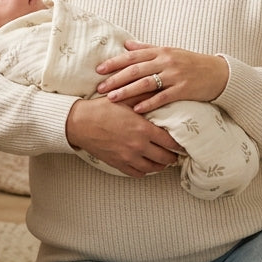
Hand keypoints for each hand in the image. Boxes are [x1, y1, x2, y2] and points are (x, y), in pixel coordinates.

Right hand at [65, 96, 181, 176]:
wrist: (79, 123)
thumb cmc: (102, 109)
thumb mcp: (125, 99)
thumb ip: (144, 96)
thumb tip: (160, 88)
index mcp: (143, 129)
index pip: (170, 142)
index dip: (179, 144)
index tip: (182, 143)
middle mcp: (138, 146)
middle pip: (165, 158)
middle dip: (173, 156)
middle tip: (175, 154)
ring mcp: (128, 157)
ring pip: (153, 168)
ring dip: (160, 165)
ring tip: (163, 161)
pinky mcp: (118, 163)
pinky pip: (138, 173)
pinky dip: (145, 171)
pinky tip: (146, 165)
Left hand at [95, 41, 229, 114]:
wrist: (218, 73)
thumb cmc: (191, 63)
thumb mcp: (169, 52)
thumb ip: (147, 49)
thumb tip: (126, 45)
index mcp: (161, 51)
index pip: (133, 56)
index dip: (115, 63)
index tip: (99, 70)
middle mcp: (166, 61)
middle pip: (136, 70)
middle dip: (116, 78)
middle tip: (100, 87)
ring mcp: (175, 75)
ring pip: (146, 82)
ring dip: (127, 91)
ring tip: (112, 98)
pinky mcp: (184, 89)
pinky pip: (163, 97)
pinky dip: (149, 102)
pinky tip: (137, 109)